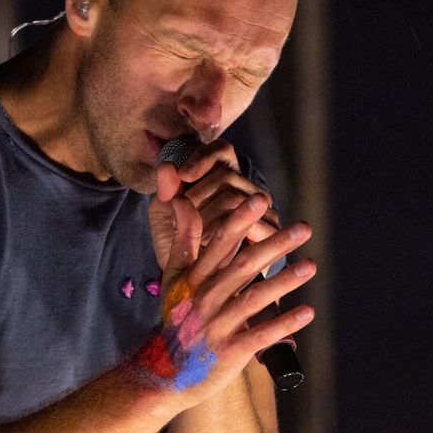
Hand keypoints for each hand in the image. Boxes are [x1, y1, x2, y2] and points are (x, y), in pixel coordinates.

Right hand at [136, 191, 315, 409]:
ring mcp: (217, 325)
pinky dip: (283, 324)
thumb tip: (182, 200)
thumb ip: (184, 239)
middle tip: (304, 228)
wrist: (163, 372)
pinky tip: (308, 311)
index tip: (261, 199)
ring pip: (254, 298)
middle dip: (274, 245)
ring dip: (284, 281)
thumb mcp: (174, 277)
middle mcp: (205, 298)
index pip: (220, 242)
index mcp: (194, 277)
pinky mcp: (230, 351)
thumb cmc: (175, 317)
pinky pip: (260, 335)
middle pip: (243, 266)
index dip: (241, 220)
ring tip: (311, 265)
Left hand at [162, 139, 280, 247]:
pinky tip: (207, 242)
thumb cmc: (178, 242)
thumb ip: (165, 191)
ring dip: (208, 215)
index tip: (184, 174)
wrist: (196, 283)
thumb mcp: (164, 216)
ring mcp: (260, 206)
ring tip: (190, 232)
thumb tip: (167, 167)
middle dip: (198, 195)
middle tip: (179, 218)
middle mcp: (245, 187)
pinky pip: (250, 222)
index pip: (221, 150)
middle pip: (226, 175)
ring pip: (236, 198)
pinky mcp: (269, 230)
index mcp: (222, 175)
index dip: (203, 157)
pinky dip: (225, 231)